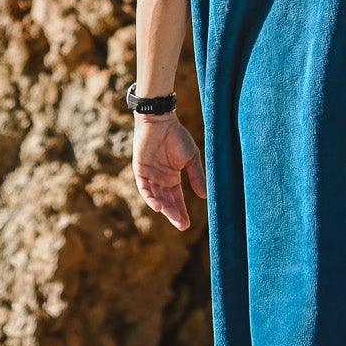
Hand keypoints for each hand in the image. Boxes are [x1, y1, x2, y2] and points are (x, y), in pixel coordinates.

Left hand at [133, 113, 205, 231]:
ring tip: (173, 217)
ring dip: (164, 208)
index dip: (181, 212)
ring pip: (156, 197)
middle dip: (174, 213)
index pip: (176, 199)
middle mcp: (160, 179)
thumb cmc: (176, 136)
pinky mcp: (140, 170)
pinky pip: (144, 188)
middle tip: (182, 225)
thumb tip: (205, 196)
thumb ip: (196, 176)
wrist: (160, 120)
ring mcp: (149, 176)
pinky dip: (150, 198)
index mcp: (172, 178)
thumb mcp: (191, 158)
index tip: (186, 224)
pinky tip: (158, 207)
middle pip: (166, 201)